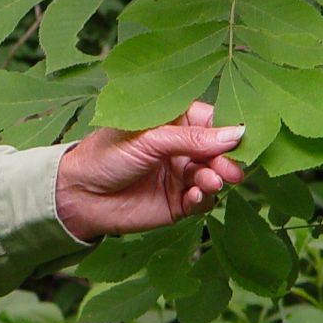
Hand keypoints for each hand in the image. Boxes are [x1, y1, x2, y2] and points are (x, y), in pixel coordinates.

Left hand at [54, 101, 244, 241]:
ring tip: (209, 181)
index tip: (243, 138)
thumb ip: (191, 138)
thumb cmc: (105, 156)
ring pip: (213, 175)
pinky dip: (202, 198)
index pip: (210, 119)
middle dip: (226, 159)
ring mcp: (180, 174)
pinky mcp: (178, 202)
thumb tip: (236, 134)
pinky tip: (194, 196)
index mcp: (172, 121)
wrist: (79, 195)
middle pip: (217, 150)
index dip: (228, 128)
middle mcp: (180, 147)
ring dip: (215, 179)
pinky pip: (201, 200)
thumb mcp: (148, 140)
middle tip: (230, 169)